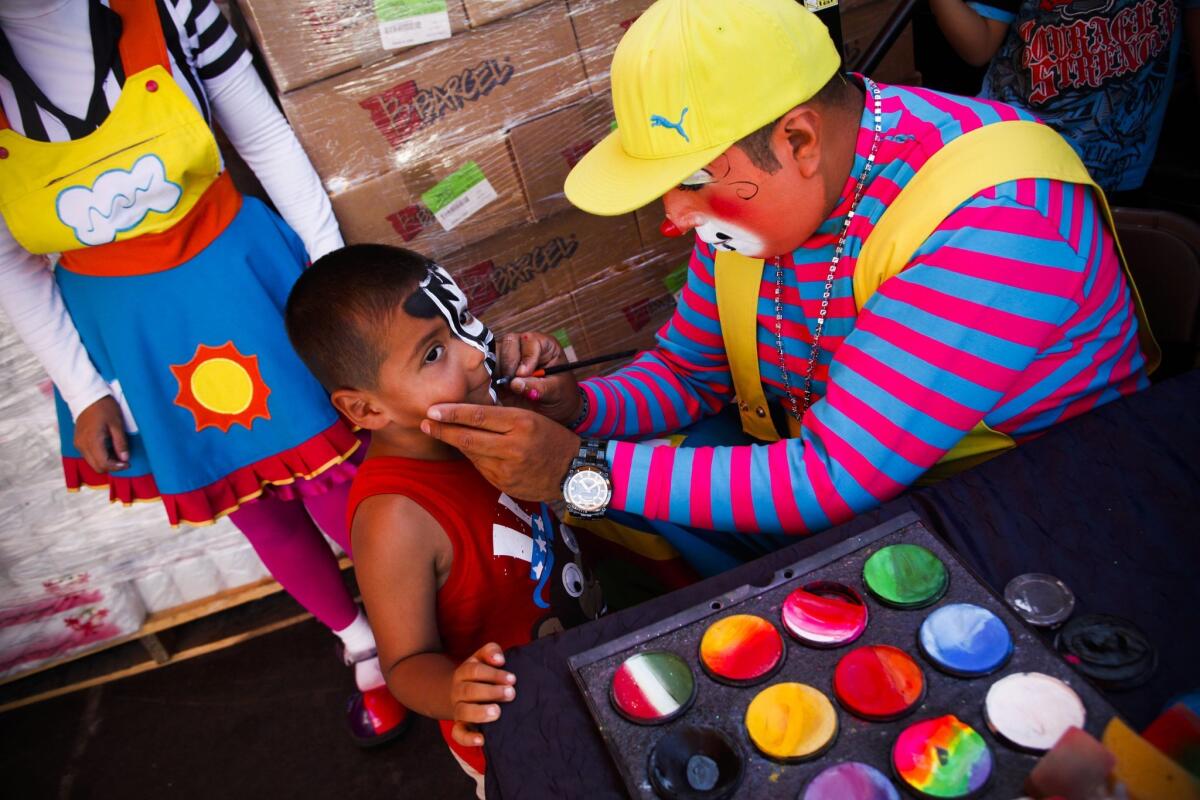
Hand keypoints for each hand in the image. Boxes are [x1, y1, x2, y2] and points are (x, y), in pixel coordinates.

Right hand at [73, 396, 129, 472]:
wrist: (87, 396)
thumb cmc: (104, 408)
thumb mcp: (117, 424)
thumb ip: (120, 443)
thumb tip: (125, 458)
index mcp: (92, 441)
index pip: (104, 464)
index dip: (117, 467)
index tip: (128, 464)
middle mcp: (82, 445)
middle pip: (97, 467)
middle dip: (112, 467)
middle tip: (124, 460)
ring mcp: (78, 444)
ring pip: (92, 462)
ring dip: (105, 462)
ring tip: (118, 453)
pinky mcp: (78, 441)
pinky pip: (88, 455)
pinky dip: (99, 456)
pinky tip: (108, 449)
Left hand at [422, 404, 578, 500]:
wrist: (573, 471)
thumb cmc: (551, 438)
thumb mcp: (531, 417)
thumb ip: (502, 415)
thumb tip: (467, 410)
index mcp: (521, 423)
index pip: (478, 416)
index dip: (452, 413)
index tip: (432, 409)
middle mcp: (513, 446)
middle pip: (468, 437)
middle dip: (443, 430)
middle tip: (425, 423)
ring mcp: (508, 468)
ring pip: (471, 453)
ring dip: (455, 443)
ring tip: (441, 432)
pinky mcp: (504, 484)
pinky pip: (480, 467)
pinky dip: (472, 457)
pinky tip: (466, 449)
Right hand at [449, 642, 515, 747]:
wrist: (459, 692)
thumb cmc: (481, 675)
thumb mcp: (483, 658)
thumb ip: (491, 652)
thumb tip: (499, 659)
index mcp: (464, 672)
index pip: (474, 671)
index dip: (493, 674)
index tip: (512, 679)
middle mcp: (458, 690)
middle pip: (469, 691)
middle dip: (491, 692)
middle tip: (511, 694)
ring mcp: (458, 709)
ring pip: (463, 711)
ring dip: (480, 712)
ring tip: (497, 712)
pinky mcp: (460, 726)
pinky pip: (458, 734)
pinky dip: (468, 738)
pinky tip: (481, 740)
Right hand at [495, 331, 581, 424]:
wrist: (553, 412)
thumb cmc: (560, 397)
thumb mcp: (556, 393)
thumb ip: (538, 387)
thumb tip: (515, 384)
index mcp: (544, 345)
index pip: (531, 340)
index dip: (526, 356)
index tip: (524, 373)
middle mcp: (525, 347)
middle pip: (509, 342)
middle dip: (509, 363)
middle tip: (511, 384)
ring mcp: (509, 357)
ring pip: (494, 353)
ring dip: (496, 371)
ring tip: (504, 388)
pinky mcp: (497, 370)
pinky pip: (485, 368)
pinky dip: (487, 379)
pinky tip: (494, 391)